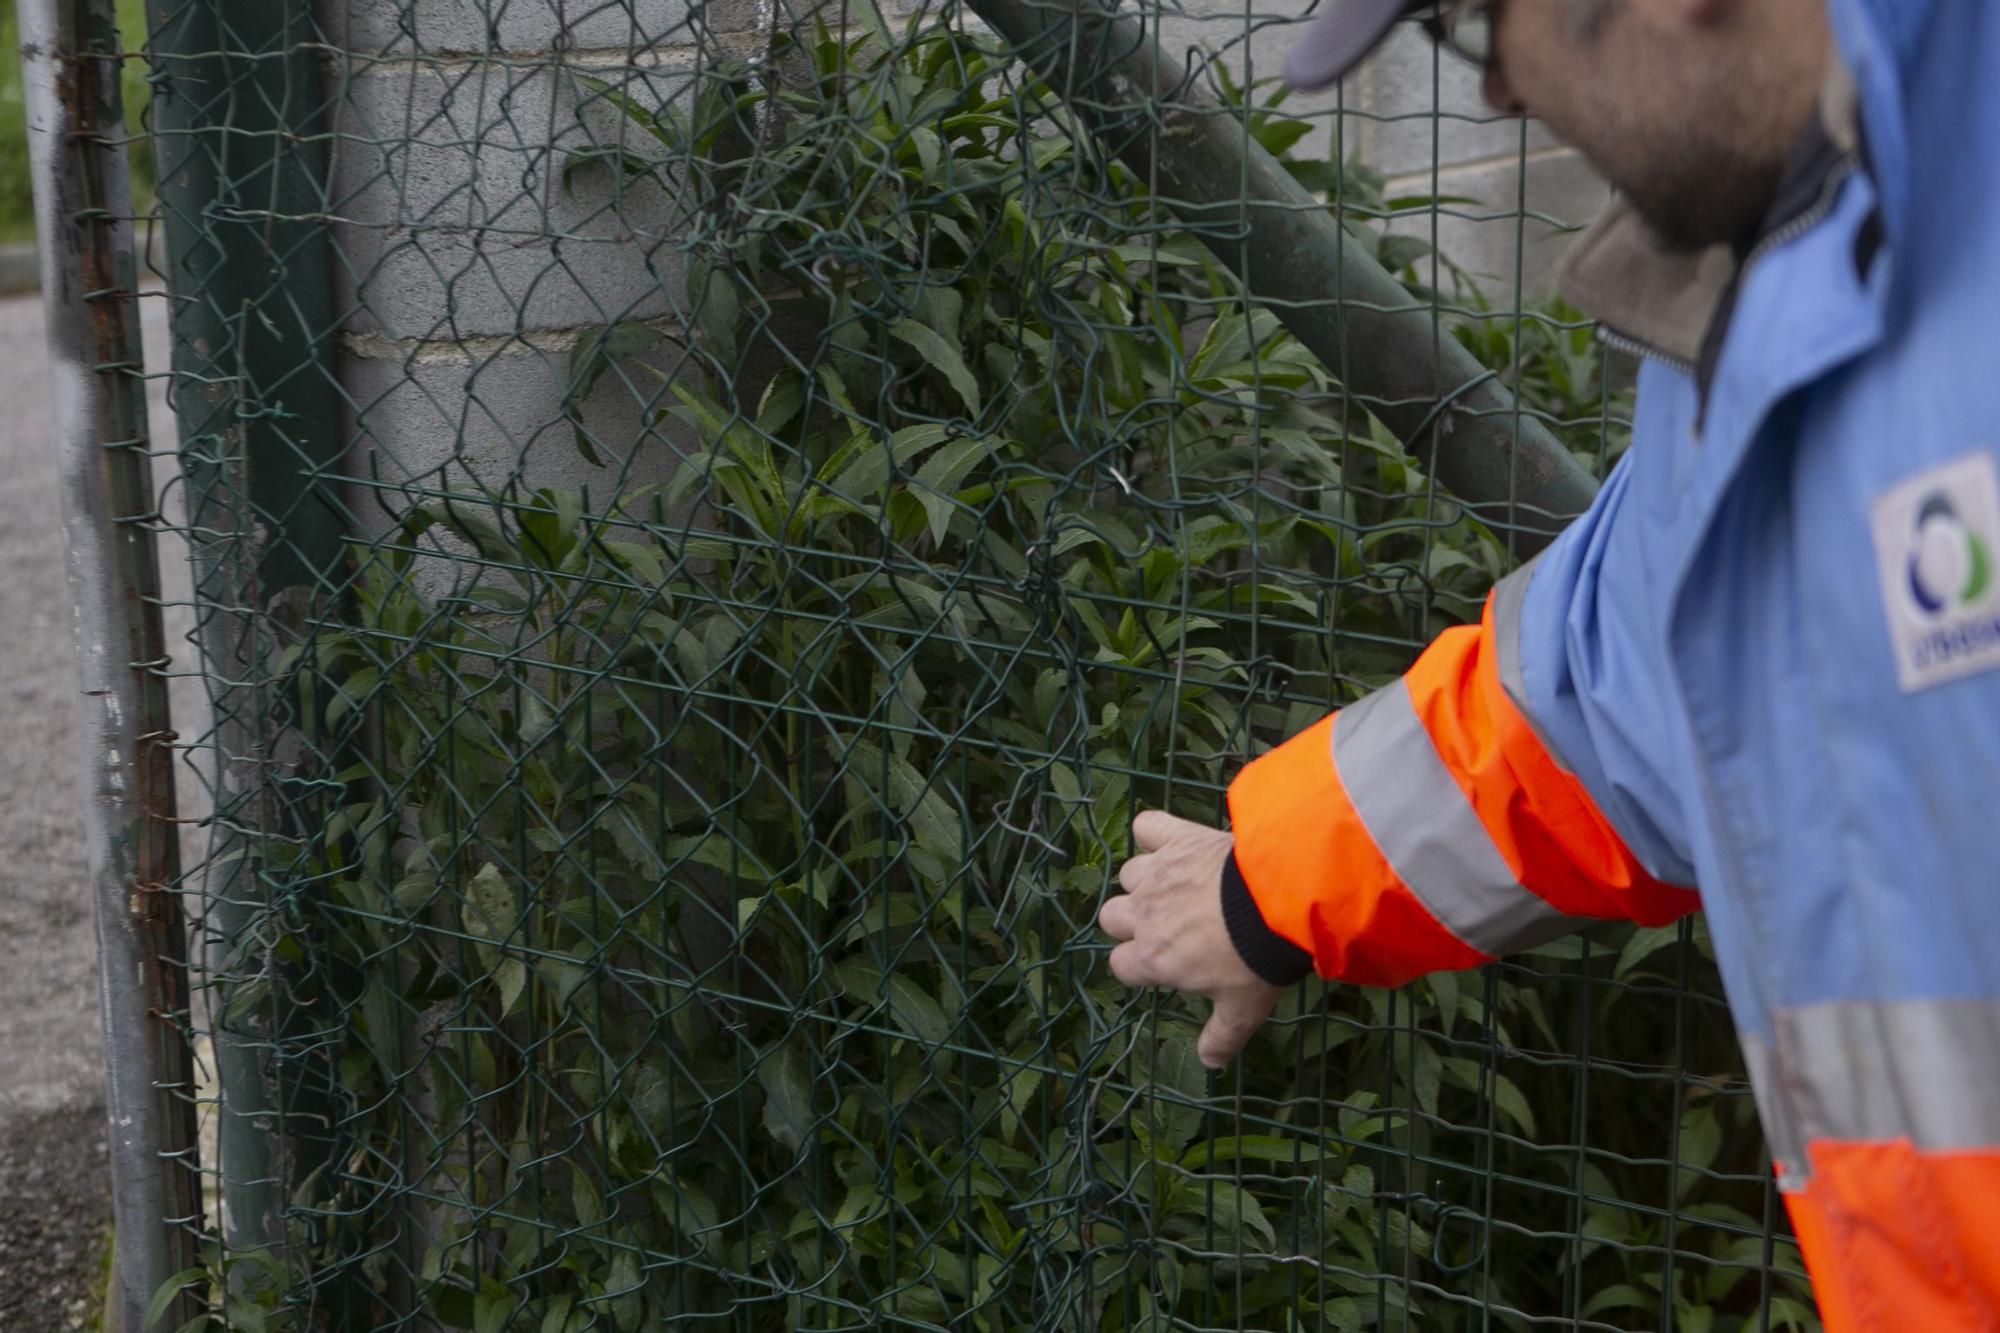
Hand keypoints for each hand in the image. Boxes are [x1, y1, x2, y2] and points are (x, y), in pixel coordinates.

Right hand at [1098, 810, 1285, 1068]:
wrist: (1281, 900)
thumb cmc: (1256, 960)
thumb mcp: (1243, 1010)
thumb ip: (1221, 1037)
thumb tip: (1210, 1064)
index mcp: (1152, 958)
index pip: (1121, 965)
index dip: (1141, 966)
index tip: (1168, 965)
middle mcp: (1144, 914)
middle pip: (1112, 916)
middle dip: (1134, 922)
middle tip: (1171, 926)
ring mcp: (1157, 873)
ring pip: (1129, 875)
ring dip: (1147, 881)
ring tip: (1179, 887)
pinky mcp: (1177, 839)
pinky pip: (1148, 827)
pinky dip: (1155, 832)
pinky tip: (1171, 842)